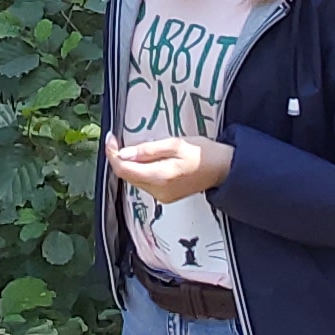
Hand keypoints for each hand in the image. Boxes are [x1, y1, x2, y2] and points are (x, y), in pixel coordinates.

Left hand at [105, 133, 231, 202]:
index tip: (111, 137)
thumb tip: (124, 154)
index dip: (113, 153)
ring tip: (132, 147)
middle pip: (127, 176)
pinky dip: (139, 170)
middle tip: (117, 139)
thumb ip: (148, 150)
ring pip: (134, 180)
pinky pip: (144, 183)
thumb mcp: (175, 144)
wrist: (223, 169)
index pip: (124, 169)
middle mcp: (158, 191)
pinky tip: (144, 159)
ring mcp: (161, 196)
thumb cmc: (202, 153)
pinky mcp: (165, 196)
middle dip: (119, 157)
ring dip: (129, 164)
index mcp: (160, 177)